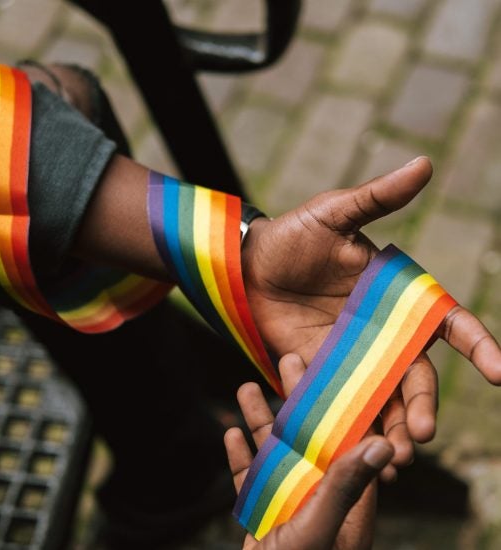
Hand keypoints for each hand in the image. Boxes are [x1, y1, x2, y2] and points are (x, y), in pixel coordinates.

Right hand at [226, 354, 393, 549]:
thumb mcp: (322, 525)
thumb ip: (347, 484)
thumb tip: (382, 443)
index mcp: (344, 491)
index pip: (343, 432)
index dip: (336, 397)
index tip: (327, 365)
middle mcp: (318, 489)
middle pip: (306, 431)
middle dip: (295, 395)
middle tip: (285, 358)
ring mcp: (288, 499)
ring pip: (273, 449)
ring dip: (259, 418)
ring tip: (244, 387)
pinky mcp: (262, 512)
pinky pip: (250, 477)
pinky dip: (240, 455)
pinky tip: (230, 433)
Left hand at [242, 157, 500, 472]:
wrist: (247, 264)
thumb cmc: (293, 235)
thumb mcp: (335, 213)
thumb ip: (377, 198)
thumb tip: (425, 163)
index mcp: (396, 297)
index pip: (447, 323)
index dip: (478, 346)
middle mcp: (381, 332)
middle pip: (415, 375)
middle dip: (422, 404)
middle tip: (419, 434)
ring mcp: (350, 356)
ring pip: (382, 399)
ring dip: (390, 429)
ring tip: (393, 458)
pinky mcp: (319, 371)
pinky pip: (339, 403)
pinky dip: (349, 428)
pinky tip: (351, 452)